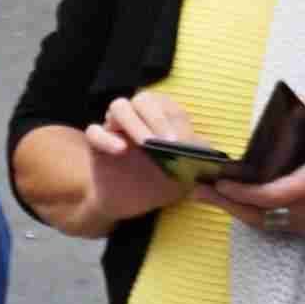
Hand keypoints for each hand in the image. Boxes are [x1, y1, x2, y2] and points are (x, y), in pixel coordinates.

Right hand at [68, 87, 204, 212]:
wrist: (127, 203)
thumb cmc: (157, 184)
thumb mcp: (183, 176)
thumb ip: (196, 162)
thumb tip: (209, 151)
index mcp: (160, 118)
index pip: (168, 107)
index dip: (175, 120)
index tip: (182, 142)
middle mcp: (137, 117)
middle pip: (143, 100)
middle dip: (157, 119)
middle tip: (167, 143)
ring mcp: (115, 127)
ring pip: (119, 106)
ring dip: (134, 122)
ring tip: (146, 144)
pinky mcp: (96, 144)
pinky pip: (95, 132)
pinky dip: (106, 137)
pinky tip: (120, 149)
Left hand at [206, 97, 304, 241]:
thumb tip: (296, 98)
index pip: (267, 195)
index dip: (240, 193)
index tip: (219, 182)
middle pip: (255, 215)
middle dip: (223, 203)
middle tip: (195, 190)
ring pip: (260, 223)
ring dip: (232, 210)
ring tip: (205, 195)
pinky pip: (271, 225)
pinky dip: (249, 215)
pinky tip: (232, 203)